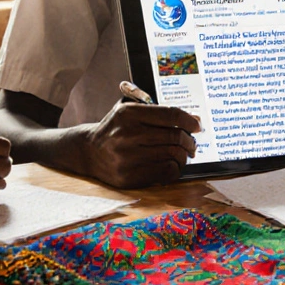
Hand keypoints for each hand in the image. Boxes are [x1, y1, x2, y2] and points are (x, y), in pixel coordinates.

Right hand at [79, 101, 200, 188]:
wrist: (88, 151)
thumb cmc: (115, 128)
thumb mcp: (127, 108)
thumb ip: (154, 108)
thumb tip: (191, 118)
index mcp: (129, 113)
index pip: (170, 115)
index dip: (189, 121)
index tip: (197, 125)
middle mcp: (127, 134)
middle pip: (174, 137)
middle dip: (189, 141)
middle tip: (192, 143)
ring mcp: (127, 157)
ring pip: (172, 155)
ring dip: (184, 155)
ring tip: (184, 154)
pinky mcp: (128, 177)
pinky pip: (165, 172)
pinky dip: (175, 169)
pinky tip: (173, 165)